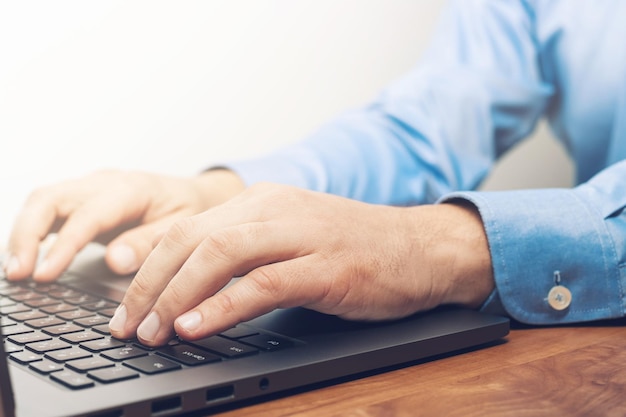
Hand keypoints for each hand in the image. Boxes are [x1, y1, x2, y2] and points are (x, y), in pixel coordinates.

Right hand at [4, 169, 244, 280]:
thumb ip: (150, 243)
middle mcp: (104, 183)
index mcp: (131, 189)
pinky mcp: (82, 200)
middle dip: (27, 235)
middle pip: (50, 199)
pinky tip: (26, 258)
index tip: (45, 274)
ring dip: (23, 234)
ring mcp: (90, 189)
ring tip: (16, 271)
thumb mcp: (182, 227)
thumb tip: (115, 260)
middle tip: (18, 273)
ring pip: (42, 201)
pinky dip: (32, 232)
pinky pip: (48, 210)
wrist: (193, 194)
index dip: (63, 245)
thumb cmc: (189, 210)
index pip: (87, 215)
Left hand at [108, 183, 493, 345]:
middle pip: (190, 240)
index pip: (185, 230)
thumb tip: (189, 288)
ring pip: (219, 256)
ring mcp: (300, 235)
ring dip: (176, 296)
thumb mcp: (288, 238)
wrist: (418, 247)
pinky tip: (197, 328)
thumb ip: (243, 253)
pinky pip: (263, 283)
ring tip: (154, 332)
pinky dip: (224, 307)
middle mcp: (272, 210)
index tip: (125, 308)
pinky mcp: (325, 266)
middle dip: (148, 286)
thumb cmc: (351, 249)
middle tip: (128, 327)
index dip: (145, 269)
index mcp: (259, 202)